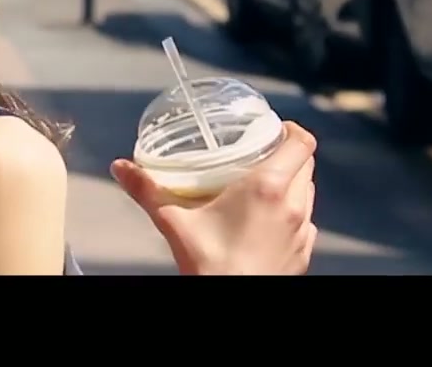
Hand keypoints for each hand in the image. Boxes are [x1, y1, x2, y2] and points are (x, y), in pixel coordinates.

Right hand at [111, 121, 317, 274]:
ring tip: (263, 184)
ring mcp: (303, 231)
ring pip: (308, 191)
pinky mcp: (304, 253)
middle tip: (261, 152)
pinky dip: (293, 212)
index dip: (291, 129)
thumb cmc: (211, 267)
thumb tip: (122, 167)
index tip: (273, 127)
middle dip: (287, 153)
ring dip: (292, 181)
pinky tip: (268, 220)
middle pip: (306, 163)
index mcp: (269, 187)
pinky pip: (307, 222)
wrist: (232, 305)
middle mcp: (294, 205)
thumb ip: (147, 190)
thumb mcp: (174, 222)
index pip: (301, 143)